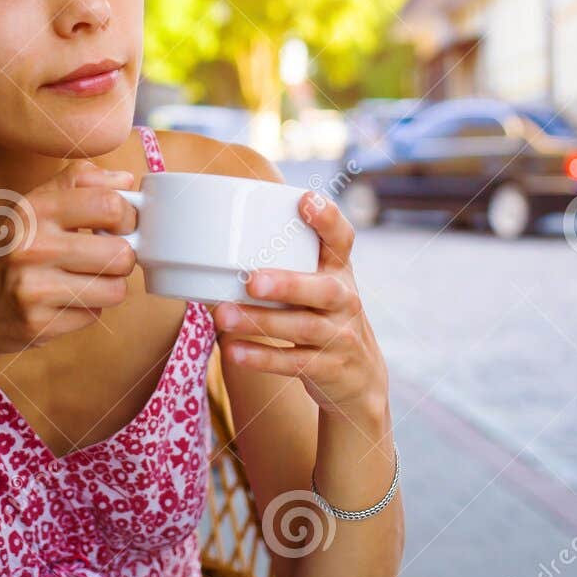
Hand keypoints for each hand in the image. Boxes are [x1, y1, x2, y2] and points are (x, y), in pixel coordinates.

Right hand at [0, 161, 139, 356]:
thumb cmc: (2, 252)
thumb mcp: (27, 207)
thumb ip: (75, 184)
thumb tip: (125, 180)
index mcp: (32, 210)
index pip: (109, 205)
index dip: (128, 216)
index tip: (121, 224)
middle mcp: (31, 247)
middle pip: (121, 253)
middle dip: (121, 257)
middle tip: (105, 257)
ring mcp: (33, 289)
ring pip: (115, 289)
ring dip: (108, 286)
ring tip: (86, 280)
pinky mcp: (38, 324)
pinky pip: (94, 316)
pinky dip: (86, 309)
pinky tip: (64, 301)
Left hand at [211, 189, 387, 421]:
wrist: (359, 377)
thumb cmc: (322, 315)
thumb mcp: (318, 285)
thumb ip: (288, 263)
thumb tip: (217, 241)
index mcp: (339, 271)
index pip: (342, 240)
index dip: (328, 219)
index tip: (306, 200)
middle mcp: (345, 300)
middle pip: (323, 289)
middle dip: (288, 284)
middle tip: (251, 281)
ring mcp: (340, 336)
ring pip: (303, 327)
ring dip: (260, 321)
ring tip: (222, 316)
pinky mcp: (329, 368)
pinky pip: (294, 363)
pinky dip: (262, 357)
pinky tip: (233, 350)